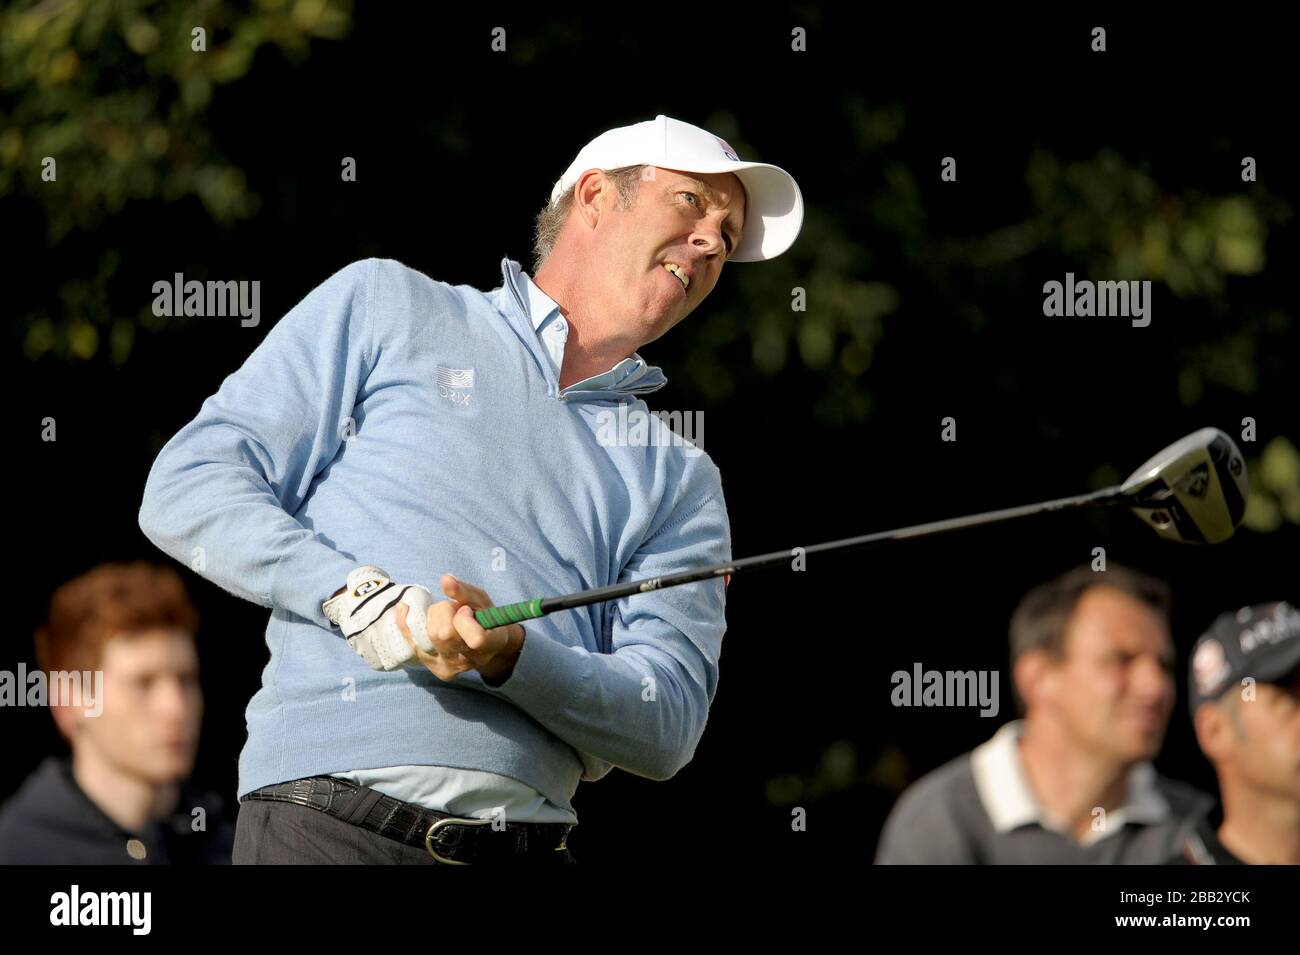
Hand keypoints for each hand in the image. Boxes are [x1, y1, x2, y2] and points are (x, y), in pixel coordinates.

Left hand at [394, 574, 523, 683]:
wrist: (481, 646)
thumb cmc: (484, 618)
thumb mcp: (481, 602)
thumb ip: (464, 592)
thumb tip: (445, 579)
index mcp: (489, 645)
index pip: (476, 639)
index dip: (465, 619)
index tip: (465, 610)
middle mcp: (468, 661)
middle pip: (444, 634)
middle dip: (444, 612)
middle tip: (452, 608)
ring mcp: (447, 667)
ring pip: (426, 637)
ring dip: (431, 618)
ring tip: (442, 616)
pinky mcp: (430, 665)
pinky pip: (410, 642)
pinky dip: (405, 622)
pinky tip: (405, 609)